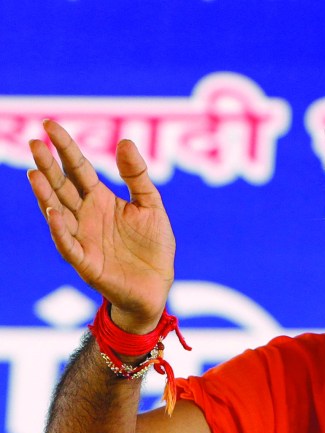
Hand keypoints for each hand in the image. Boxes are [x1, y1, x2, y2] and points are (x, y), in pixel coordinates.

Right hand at [28, 120, 174, 333]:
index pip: (78, 168)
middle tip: (35, 143)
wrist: (158, 285)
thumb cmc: (153, 245)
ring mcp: (83, 238)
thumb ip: (137, 176)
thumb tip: (124, 141)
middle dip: (49, 166)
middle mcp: (86, 216)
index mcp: (101, 200)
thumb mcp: (150, 204)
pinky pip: (68, 245)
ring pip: (58, 213)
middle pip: (62, 187)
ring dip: (46, 195)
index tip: (49, 124)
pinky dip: (59, 230)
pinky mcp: (86, 262)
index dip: (65, 147)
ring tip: (35, 173)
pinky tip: (53, 213)